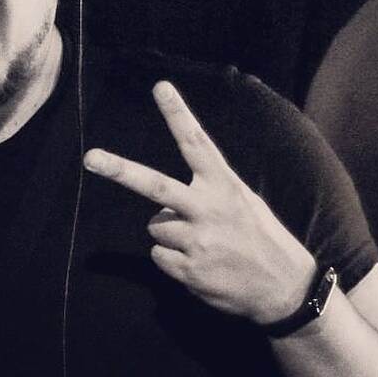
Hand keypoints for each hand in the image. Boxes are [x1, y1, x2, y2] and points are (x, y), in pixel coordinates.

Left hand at [83, 81, 316, 324]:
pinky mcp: (189, 269)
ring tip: (203, 245)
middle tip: (90, 158)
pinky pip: (159, 257)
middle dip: (119, 170)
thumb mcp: (243, 202)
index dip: (177, 114)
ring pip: (156, 226)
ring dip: (170, 235)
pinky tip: (201, 265)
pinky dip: (173, 261)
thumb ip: (206, 193)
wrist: (287, 289)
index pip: (196, 142)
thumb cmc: (261, 238)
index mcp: (224, 185)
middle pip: (154, 185)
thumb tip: (161, 203)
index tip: (160, 87)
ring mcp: (198, 240)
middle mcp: (208, 208)